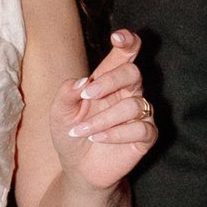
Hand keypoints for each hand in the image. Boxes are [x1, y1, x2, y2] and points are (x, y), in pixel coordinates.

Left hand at [47, 26, 155, 192]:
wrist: (78, 169)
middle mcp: (128, 93)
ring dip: (104, 118)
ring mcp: (140, 114)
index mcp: (109, 81)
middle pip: (133, 73)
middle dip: (110, 81)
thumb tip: (83, 81)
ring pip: (133, 104)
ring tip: (83, 131)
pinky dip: (117, 133)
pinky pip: (141, 128)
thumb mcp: (60, 113)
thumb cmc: (72, 135)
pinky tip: (99, 139)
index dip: (127, 42)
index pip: (125, 55)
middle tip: (87, 96)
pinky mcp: (146, 136)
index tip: (118, 37)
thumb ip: (67, 93)